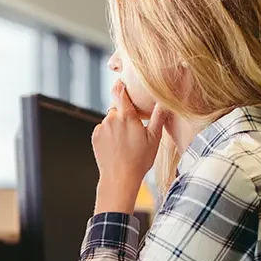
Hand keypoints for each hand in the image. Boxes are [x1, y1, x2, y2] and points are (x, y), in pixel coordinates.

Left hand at [93, 81, 169, 213]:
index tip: (122, 82)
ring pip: (110, 120)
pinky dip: (108, 134)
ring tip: (125, 142)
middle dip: (124, 114)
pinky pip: (103, 130)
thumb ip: (158, 117)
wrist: (119, 178)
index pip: (119, 91)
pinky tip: (116, 146)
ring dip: (116, 125)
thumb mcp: (154, 138)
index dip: (120, 85)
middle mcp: (111, 119)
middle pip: (117, 108)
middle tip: (133, 129)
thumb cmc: (140, 160)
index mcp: (126, 116)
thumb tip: (165, 101)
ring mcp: (101, 128)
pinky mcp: (95, 137)